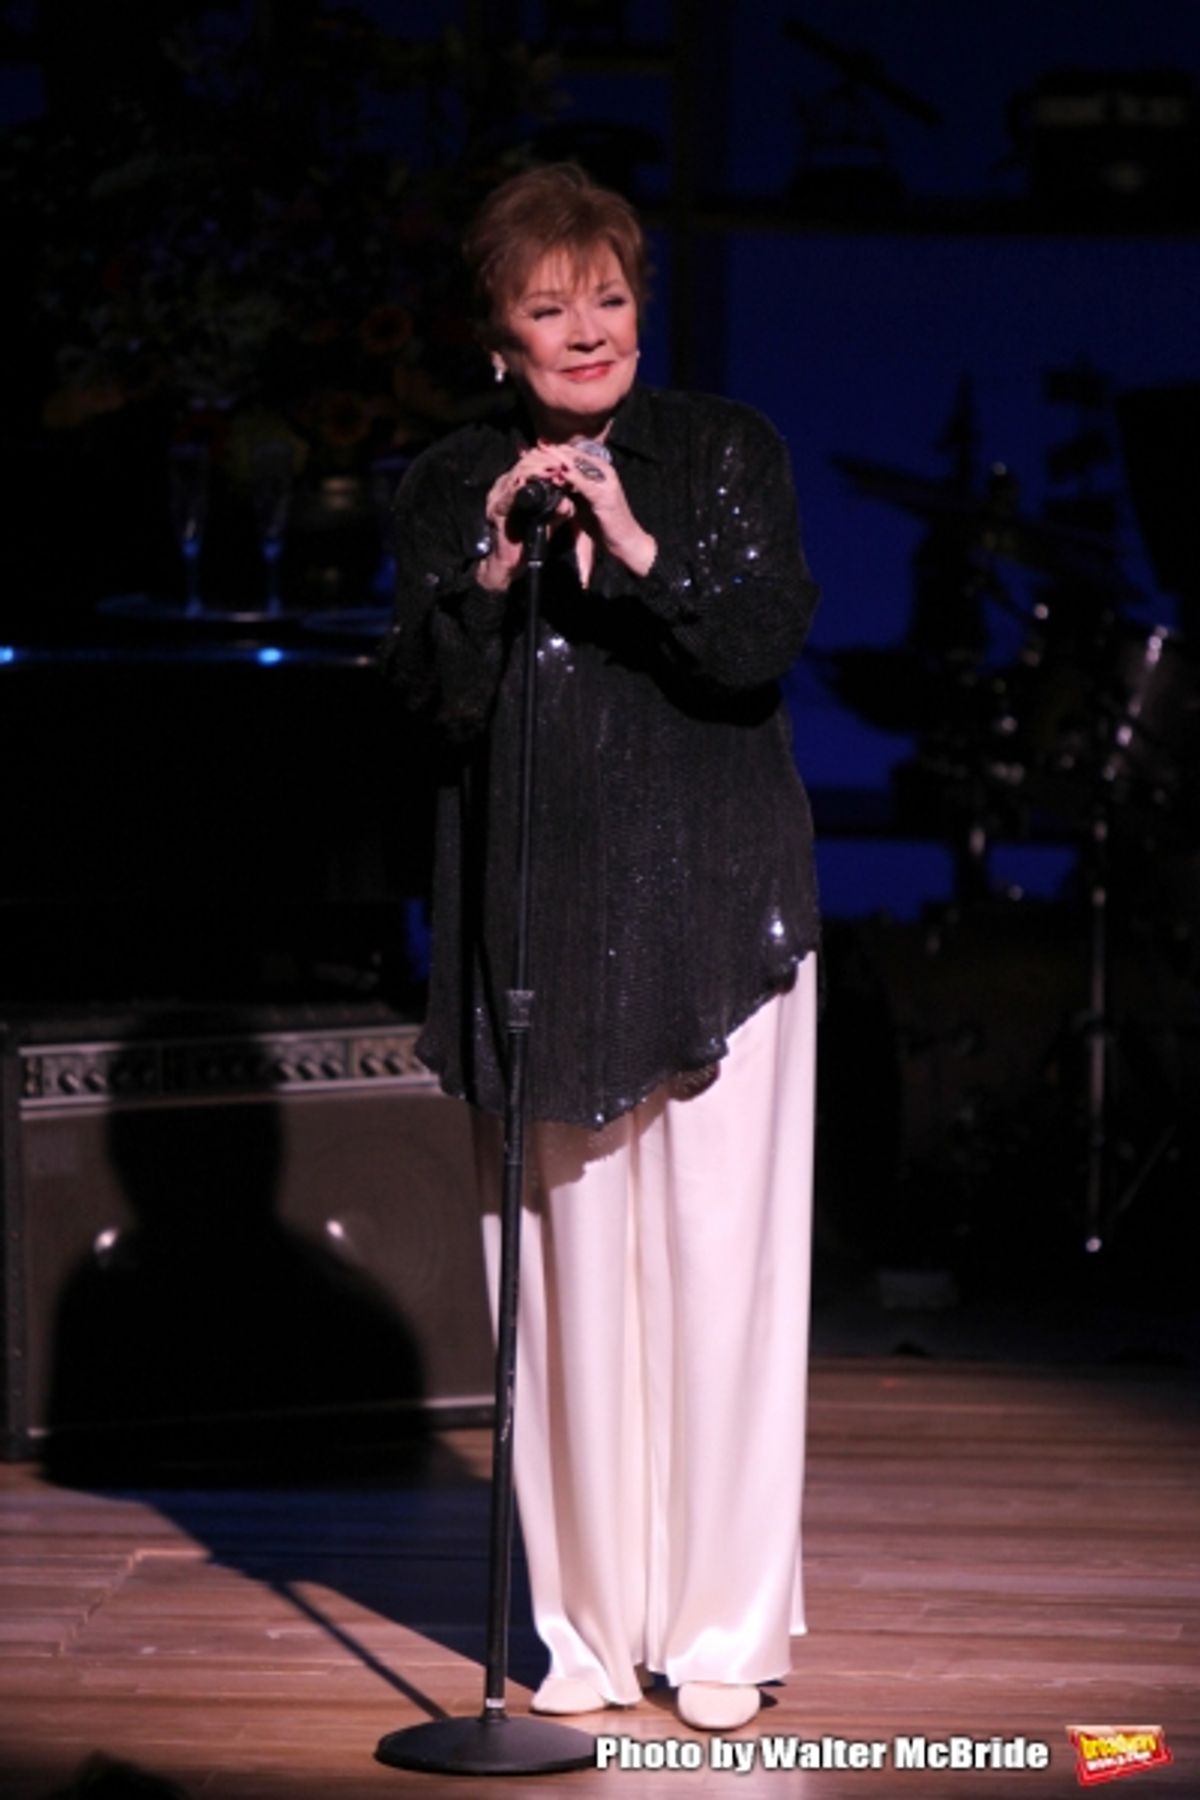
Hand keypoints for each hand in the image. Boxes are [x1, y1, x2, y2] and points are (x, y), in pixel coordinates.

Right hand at [476, 446, 576, 591]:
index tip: (568, 461)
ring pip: (518, 472)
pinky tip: (539, 481)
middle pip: (525, 462)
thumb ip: (559, 509)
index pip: (531, 462)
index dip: (549, 459)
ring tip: (556, 469)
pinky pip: (511, 492)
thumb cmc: (526, 541)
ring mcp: (498, 496)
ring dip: (538, 469)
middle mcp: (504, 486)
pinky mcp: (497, 509)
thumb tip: (569, 501)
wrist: (509, 564)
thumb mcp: (549, 521)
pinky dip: (526, 485)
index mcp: (515, 485)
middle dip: (546, 461)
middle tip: (564, 463)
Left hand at [538, 438, 656, 576]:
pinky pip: (583, 482)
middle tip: (536, 444)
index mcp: (600, 471)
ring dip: (558, 459)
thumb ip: (571, 490)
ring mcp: (605, 482)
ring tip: (541, 453)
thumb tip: (552, 481)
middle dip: (554, 451)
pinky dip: (568, 477)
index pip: (575, 455)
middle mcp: (604, 471)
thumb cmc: (604, 524)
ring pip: (578, 465)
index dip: (556, 450)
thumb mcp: (583, 503)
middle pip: (575, 456)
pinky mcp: (604, 495)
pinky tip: (555, 474)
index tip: (537, 446)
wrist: (625, 542)